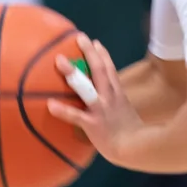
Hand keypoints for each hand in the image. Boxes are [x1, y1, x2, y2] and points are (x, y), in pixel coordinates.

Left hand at [47, 35, 146, 166]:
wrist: (137, 149)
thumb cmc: (132, 136)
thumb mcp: (127, 115)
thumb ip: (117, 107)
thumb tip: (109, 106)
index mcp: (118, 95)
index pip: (110, 70)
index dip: (102, 55)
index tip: (95, 42)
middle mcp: (110, 98)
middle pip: (100, 70)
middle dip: (89, 53)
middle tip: (79, 37)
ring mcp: (101, 109)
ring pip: (86, 87)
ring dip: (73, 74)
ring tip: (59, 61)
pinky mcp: (94, 124)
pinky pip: (76, 116)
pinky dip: (63, 110)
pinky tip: (50, 104)